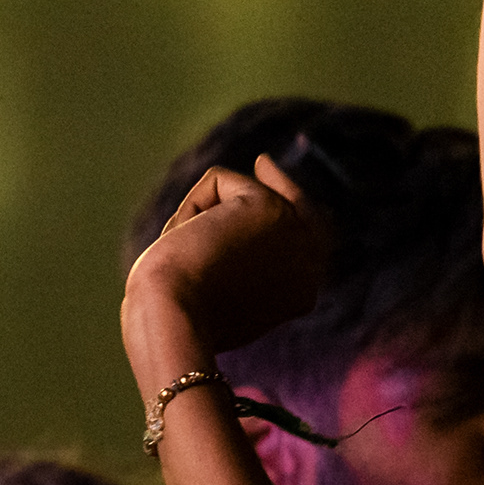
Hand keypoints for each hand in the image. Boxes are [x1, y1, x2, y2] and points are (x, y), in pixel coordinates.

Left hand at [124, 156, 330, 362]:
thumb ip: (228, 274)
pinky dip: (191, 206)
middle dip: (282, 184)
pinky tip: (186, 238)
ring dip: (201, 215)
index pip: (306, 244)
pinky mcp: (269, 207)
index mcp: (298, 295)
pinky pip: (219, 181)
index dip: (291, 215)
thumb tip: (212, 233)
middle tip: (263, 163)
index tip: (275, 187)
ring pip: (243, 194)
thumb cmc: (175, 322)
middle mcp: (308, 265)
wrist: (175, 321)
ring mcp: (295, 233)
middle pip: (301, 208)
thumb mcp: (209, 302)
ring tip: (184, 252)